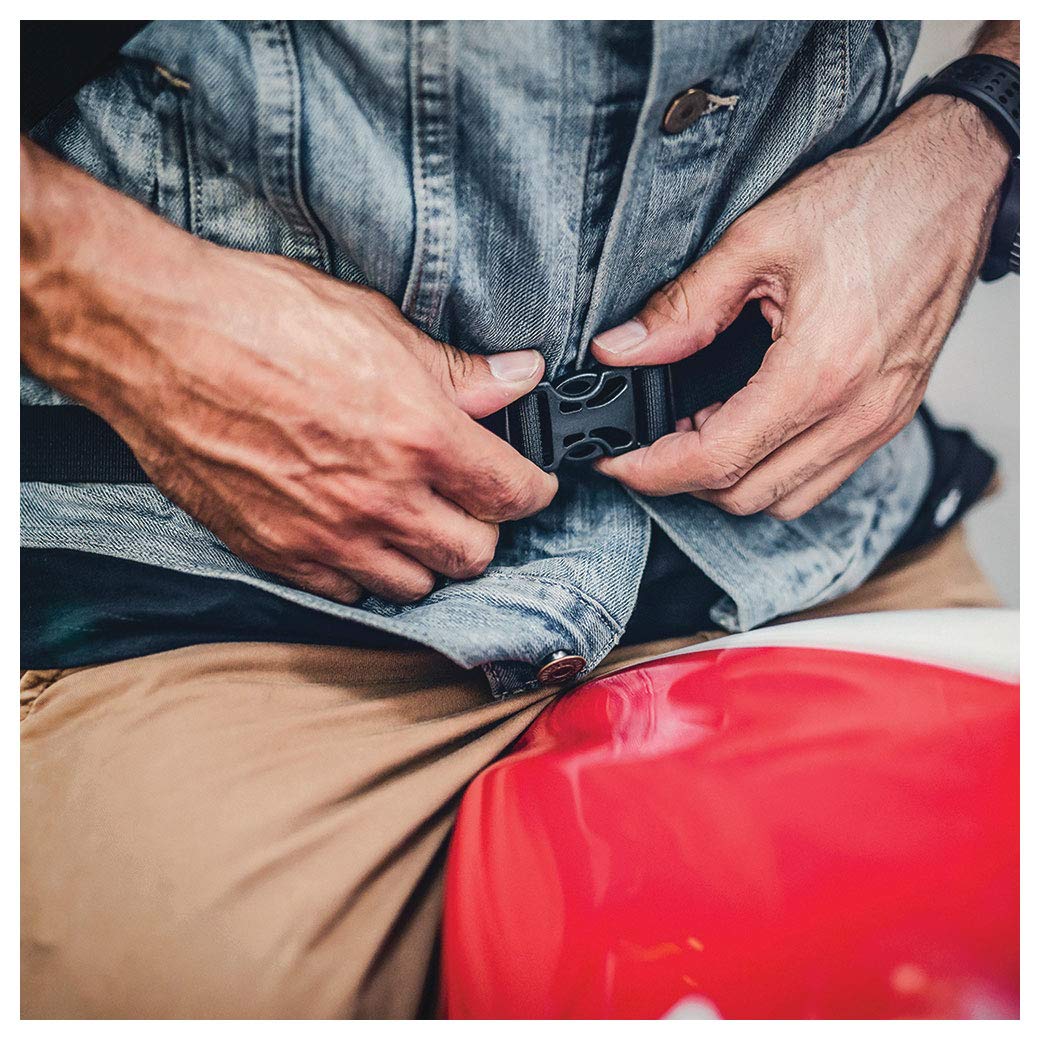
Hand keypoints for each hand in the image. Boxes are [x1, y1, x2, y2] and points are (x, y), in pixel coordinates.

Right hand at [21, 142, 556, 602]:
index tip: (529, 484)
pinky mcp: (279, 555)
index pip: (512, 493)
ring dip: (427, 558)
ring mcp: (329, 536)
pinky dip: (366, 573)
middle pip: (474, 554)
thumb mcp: (377, 324)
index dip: (533, 489)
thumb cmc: (262, 319)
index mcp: (421, 436)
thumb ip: (457, 371)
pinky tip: (358, 537)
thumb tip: (518, 380)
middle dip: (485, 528)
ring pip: (416, 585)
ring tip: (415, 521)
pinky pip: (349, 593)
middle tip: (471, 501)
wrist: (158, 341)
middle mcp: (383, 499)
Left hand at [591, 93, 1010, 517]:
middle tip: (650, 437)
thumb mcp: (758, 240)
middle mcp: (856, 412)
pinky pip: (821, 478)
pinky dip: (774, 470)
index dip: (653, 470)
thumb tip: (623, 349)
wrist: (954, 182)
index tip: (617, 460)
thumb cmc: (875, 201)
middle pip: (746, 494)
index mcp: (819, 372)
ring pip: (785, 499)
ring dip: (730, 479)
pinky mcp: (890, 415)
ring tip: (697, 428)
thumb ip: (684, 306)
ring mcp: (879, 421)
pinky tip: (749, 423)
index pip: (717, 460)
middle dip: (683, 479)